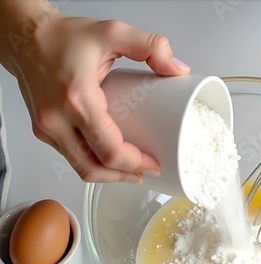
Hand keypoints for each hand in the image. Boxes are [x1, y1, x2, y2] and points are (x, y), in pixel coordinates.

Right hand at [1, 2, 189, 182]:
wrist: (24, 36)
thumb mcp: (113, 32)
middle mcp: (57, 119)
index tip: (154, 164)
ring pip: (80, 168)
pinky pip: (71, 157)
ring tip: (130, 170)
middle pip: (93, 168)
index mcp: (77, 99)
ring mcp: (47, 128)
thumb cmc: (62, 37)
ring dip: (108, 175)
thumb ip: (151, 46)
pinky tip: (108, 158)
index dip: (135, 163)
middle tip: (145, 172)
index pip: (109, 150)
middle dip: (123, 175)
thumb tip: (176, 69)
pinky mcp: (43, 130)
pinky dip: (92, 163)